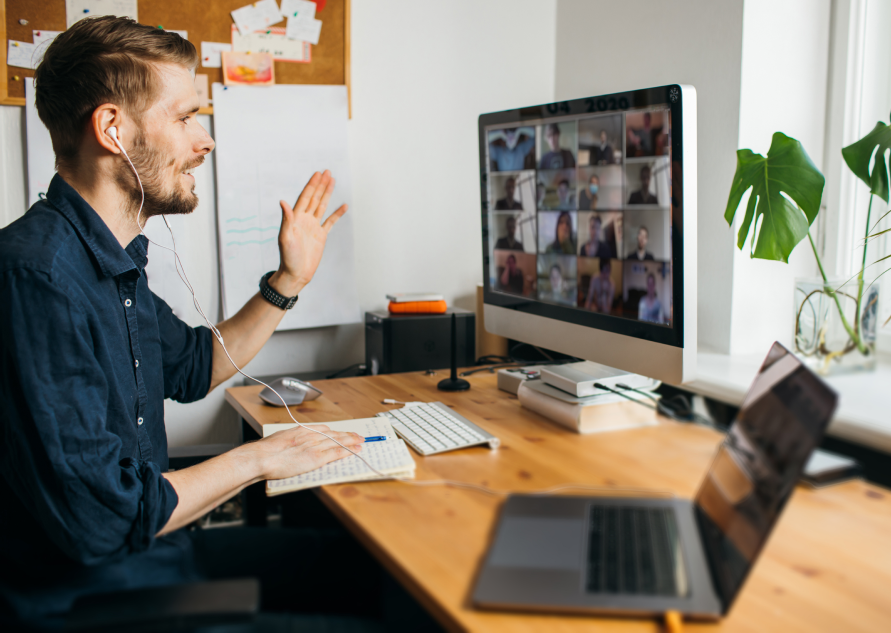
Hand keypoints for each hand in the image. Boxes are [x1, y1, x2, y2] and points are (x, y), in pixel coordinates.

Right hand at [249, 424, 363, 479]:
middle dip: (347, 435)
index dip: (335, 431)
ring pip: (338, 441)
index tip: (341, 432)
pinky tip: (356, 450)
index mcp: (301, 430)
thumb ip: (290, 439)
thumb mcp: (280, 438)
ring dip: (352, 441)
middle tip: (358, 435)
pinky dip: (348, 451)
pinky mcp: (316, 458)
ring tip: (361, 441)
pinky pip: (336, 453)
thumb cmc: (266, 450)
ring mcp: (315, 446)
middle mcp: (311, 436)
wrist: (262, 457)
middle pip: (334, 434)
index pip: (324, 429)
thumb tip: (291, 442)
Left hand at [271, 170, 347, 296]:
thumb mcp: (285, 238)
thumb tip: (283, 202)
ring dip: (327, 194)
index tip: (317, 174)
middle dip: (320, 185)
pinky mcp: (321, 235)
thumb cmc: (288, 257)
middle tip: (327, 171)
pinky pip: (331, 221)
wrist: (296, 273)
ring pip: (322, 206)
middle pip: (314, 198)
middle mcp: (305, 219)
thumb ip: (286, 219)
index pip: (305, 197)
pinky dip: (337, 213)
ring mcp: (313, 226)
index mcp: (295, 218)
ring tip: (333, 181)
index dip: (311, 185)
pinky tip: (343, 206)